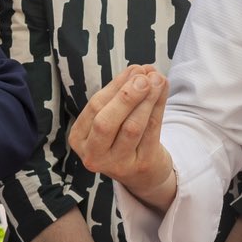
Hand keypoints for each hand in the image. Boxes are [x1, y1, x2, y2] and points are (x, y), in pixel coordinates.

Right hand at [69, 65, 174, 206]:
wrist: (142, 172)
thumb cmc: (122, 136)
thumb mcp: (113, 116)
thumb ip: (121, 93)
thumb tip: (139, 70)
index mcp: (79, 138)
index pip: (95, 107)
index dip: (116, 86)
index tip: (135, 69)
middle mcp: (93, 155)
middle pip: (107, 122)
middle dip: (127, 96)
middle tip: (144, 77)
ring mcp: (116, 165)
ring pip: (132, 128)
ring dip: (146, 100)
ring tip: (157, 80)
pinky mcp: (140, 166)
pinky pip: (151, 133)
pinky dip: (158, 108)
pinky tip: (163, 91)